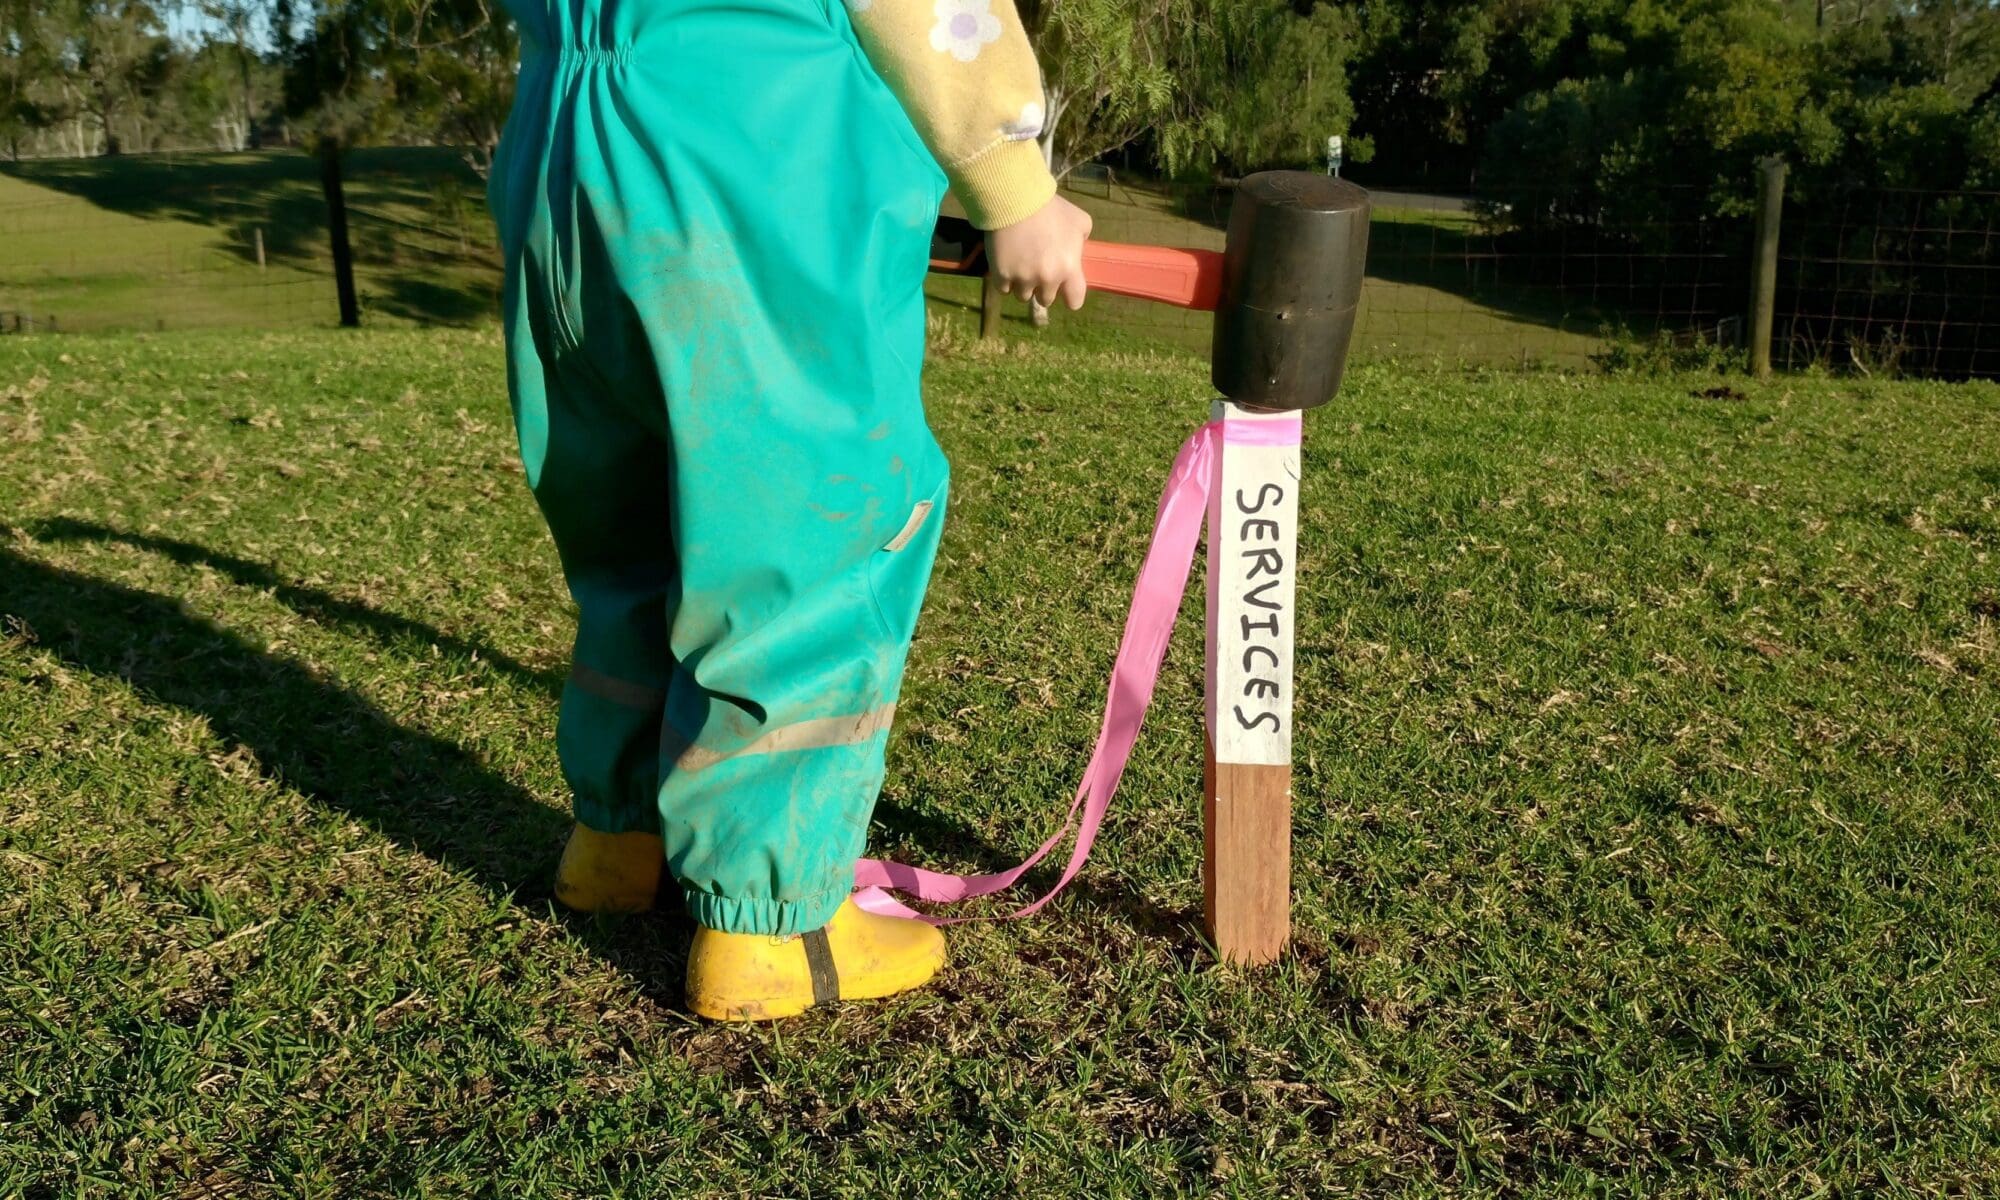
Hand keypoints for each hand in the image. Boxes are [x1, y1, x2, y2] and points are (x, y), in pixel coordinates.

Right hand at [987, 194, 1092, 310]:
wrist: (1015, 198)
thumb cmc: (1050, 208)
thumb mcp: (1079, 220)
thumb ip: (1082, 239)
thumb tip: (1077, 249)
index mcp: (1069, 268)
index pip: (1075, 302)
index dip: (1069, 297)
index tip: (1063, 289)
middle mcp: (1047, 278)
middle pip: (1045, 300)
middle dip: (1043, 287)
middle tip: (1037, 268)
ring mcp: (1022, 279)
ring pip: (1023, 295)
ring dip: (1023, 284)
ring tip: (1020, 264)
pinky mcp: (1001, 276)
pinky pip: (1003, 288)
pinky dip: (1004, 279)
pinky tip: (1006, 263)